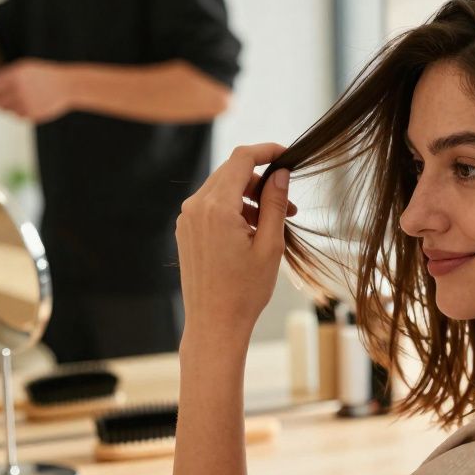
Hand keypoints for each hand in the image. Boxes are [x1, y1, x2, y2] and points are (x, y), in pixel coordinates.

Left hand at [0, 59, 74, 122]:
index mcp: (13, 77)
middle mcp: (17, 91)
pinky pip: (17, 116)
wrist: (66, 86)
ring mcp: (24, 104)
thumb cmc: (44, 75)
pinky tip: (30, 103)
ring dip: (8, 106)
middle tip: (0, 98)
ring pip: (5, 110)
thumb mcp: (24, 68)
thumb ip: (5, 75)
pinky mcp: (31, 115)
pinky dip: (20, 111)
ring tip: (20, 98)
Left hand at [176, 144, 291, 338]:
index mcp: (217, 208)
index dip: (267, 151)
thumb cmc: (245, 290)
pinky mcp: (186, 231)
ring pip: (222, 189)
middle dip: (261, 180)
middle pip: (231, 171)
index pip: (242, 159)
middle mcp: (196, 207)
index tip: (287, 155)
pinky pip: (211, 206)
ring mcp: (187, 219)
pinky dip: (233, 208)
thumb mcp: (270, 245)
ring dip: (249, 196)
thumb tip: (280, 174)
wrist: (214, 323)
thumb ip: (274, 203)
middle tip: (289, 203)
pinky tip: (251, 231)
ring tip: (273, 222)